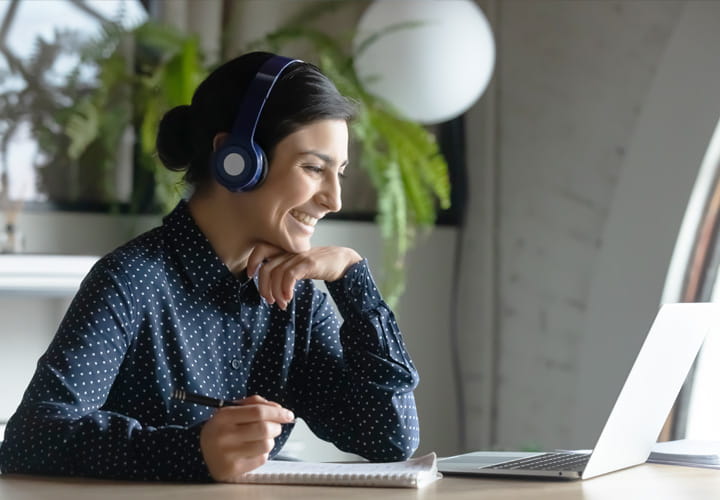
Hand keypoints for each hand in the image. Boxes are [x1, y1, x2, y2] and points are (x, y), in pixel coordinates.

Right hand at [200, 395, 294, 481]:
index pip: (258, 412)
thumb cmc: (223, 428)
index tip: (288, 415)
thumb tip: (279, 410)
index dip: (277, 413)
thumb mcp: (232, 410)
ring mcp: (228, 454)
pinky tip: (252, 450)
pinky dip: (262, 453)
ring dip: (270, 441)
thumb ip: (256, 404)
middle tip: (275, 427)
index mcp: (223, 416)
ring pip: (266, 445)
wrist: (202, 451)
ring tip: (261, 439)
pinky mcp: (233, 470)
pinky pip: (261, 459)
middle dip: (276, 427)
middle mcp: (224, 435)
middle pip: (265, 429)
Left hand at [247, 242, 361, 309]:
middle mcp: (290, 252)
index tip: (251, 277)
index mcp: (285, 250)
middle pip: (266, 268)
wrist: (342, 261)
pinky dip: (286, 289)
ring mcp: (299, 257)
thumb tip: (270, 287)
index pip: (261, 249)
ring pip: (277, 274)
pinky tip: (289, 297)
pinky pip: (289, 276)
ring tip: (282, 304)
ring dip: (276, 293)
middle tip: (269, 300)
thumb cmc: (319, 265)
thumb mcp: (298, 265)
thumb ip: (285, 270)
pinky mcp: (308, 263)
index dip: (252, 262)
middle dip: (264, 288)